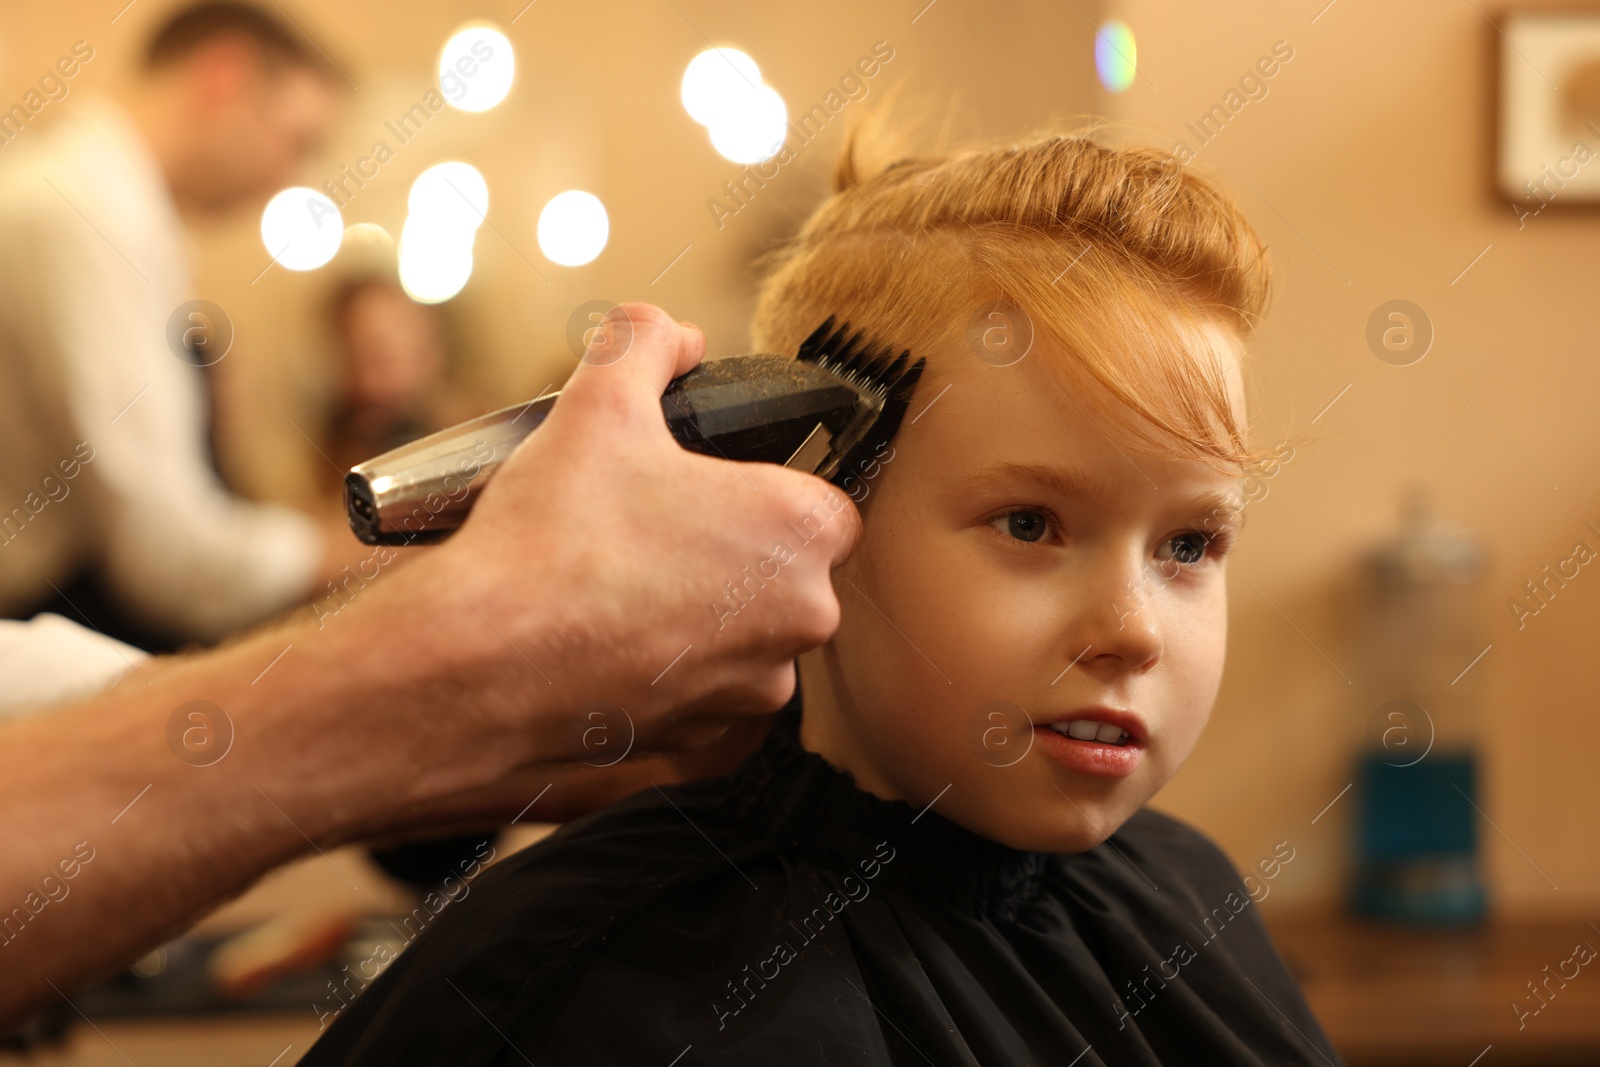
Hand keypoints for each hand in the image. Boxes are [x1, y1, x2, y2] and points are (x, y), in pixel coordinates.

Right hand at [361, 303, 857, 781]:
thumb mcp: (596, 402)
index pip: (820, 501)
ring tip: (615, 590)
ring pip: (743, 640)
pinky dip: (664, 676)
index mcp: (801, 531)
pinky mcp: (704, 745)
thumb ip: (646, 343)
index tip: (705, 488)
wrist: (475, 667)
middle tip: (646, 533)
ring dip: (698, 618)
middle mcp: (802, 620)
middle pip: (783, 573)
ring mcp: (753, 692)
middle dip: (726, 553)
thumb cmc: (550, 537)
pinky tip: (604, 647)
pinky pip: (701, 698)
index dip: (760, 488)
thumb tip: (672, 335)